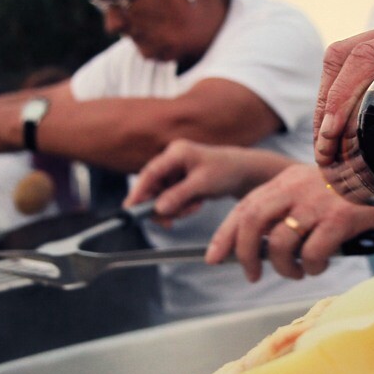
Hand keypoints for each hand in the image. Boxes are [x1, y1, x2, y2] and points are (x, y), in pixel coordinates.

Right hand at [127, 140, 296, 221]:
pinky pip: (171, 198)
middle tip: (172, 220)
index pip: (150, 173)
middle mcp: (173, 159)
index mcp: (177, 152)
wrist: (243, 172)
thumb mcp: (203, 184)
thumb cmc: (226, 171)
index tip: (131, 209)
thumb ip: (179, 195)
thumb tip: (159, 208)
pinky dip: (181, 206)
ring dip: (175, 208)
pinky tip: (195, 203)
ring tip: (193, 206)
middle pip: (153, 187)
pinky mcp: (179, 180)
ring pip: (161, 196)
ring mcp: (175, 169)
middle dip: (162, 206)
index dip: (138, 192)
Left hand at [207, 165, 373, 280]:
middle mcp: (297, 187)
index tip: (215, 257)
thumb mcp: (316, 191)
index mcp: (287, 180)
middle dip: (244, 254)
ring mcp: (318, 202)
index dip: (225, 234)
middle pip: (252, 222)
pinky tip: (319, 265)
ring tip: (297, 271)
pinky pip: (314, 252)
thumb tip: (259, 248)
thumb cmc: (356, 190)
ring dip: (284, 267)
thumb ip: (290, 210)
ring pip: (281, 243)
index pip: (245, 206)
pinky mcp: (341, 218)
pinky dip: (313, 266)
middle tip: (252, 275)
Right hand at [315, 17, 373, 166]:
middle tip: (325, 152)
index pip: (369, 58)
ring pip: (340, 60)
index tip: (332, 134)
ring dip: (325, 102)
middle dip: (326, 106)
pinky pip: (347, 64)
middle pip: (344, 57)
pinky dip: (333, 95)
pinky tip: (332, 128)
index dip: (341, 94)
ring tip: (325, 146)